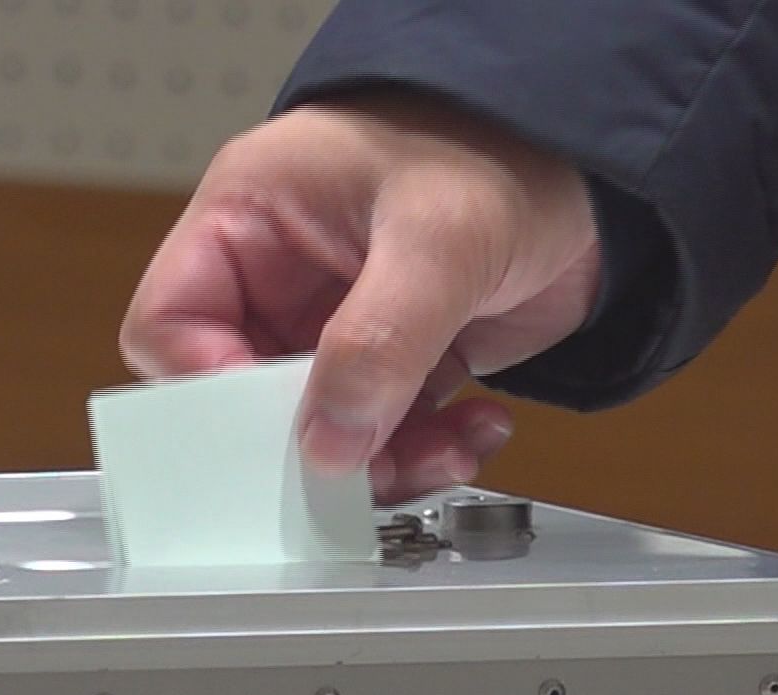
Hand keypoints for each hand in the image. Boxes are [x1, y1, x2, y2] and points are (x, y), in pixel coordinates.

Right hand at [120, 91, 600, 503]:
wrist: (605, 165)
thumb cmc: (507, 143)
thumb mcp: (438, 236)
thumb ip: (377, 340)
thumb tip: (331, 439)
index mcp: (251, 217)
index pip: (172, 323)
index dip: (207, 387)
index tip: (275, 428)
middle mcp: (282, 275)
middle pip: (243, 396)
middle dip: (309, 442)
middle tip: (363, 468)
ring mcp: (339, 322)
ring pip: (320, 429)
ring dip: (383, 460)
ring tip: (443, 452)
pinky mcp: (398, 357)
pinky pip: (385, 432)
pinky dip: (428, 449)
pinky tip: (477, 428)